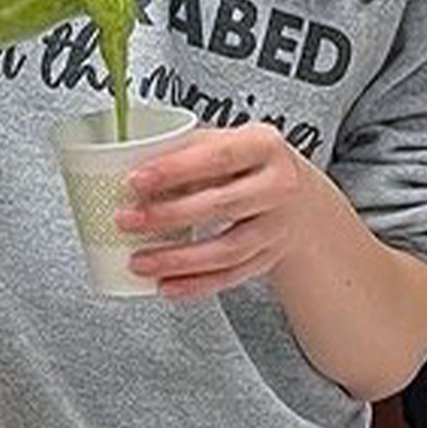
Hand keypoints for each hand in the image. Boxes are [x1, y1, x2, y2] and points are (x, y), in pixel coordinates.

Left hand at [119, 125, 318, 300]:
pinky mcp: (271, 257)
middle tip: (126, 221)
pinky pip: (231, 276)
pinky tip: (166, 286)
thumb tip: (128, 163)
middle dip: (168, 216)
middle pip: (222, 205)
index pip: (219, 156)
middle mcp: (278, 185)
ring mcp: (277, 226)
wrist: (300, 196)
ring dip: (178, 259)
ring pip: (227, 249)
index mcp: (264, 146)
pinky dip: (197, 285)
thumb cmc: (248, 164)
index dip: (175, 169)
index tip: (135, 180)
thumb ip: (186, 150)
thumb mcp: (228, 141)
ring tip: (139, 261)